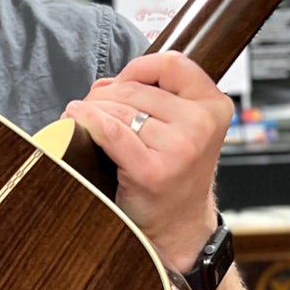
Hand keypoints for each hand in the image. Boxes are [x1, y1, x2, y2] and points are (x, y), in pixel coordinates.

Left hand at [62, 50, 232, 271]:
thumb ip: (154, 96)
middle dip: (106, 95)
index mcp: (213, 106)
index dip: (139, 68)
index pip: (171, 63)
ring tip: (81, 119)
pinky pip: (110, 132)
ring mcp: (179, 148)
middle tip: (93, 108)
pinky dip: (88, 121)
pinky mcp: (151, 170)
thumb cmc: (174, 174)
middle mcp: (201, 125)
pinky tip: (76, 120)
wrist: (177, 227)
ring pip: (119, 109)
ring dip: (92, 110)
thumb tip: (105, 83)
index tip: (123, 83)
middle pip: (136, 88)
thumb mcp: (182, 128)